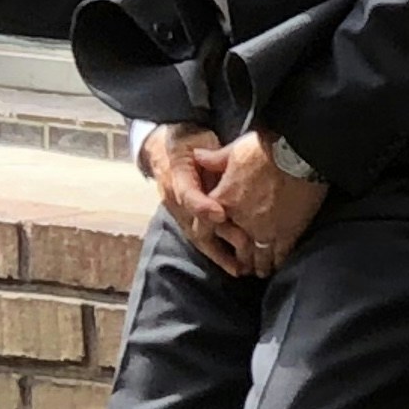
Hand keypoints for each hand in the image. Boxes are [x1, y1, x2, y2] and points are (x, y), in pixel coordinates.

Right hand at [143, 125, 251, 276]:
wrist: (165, 146)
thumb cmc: (186, 141)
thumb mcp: (196, 141)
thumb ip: (209, 156)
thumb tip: (222, 163)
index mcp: (177, 176)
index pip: (187, 195)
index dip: (202, 206)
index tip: (220, 215)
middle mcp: (175, 200)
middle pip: (196, 226)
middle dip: (219, 241)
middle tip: (243, 250)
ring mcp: (179, 212)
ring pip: (198, 237)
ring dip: (219, 254)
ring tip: (240, 268)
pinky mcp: (185, 219)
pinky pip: (200, 239)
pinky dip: (215, 253)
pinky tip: (232, 265)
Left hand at [213, 132, 328, 277]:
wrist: (300, 153)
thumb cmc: (266, 148)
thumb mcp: (234, 150)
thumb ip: (213, 159)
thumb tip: (196, 156)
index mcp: (225, 201)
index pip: (204, 228)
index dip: (206, 237)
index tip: (211, 242)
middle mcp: (242, 221)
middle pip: (235, 248)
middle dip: (238, 258)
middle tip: (241, 265)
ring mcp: (266, 230)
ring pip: (258, 257)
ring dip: (257, 265)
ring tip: (260, 270)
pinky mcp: (288, 232)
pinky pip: (280, 254)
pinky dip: (277, 262)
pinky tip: (278, 265)